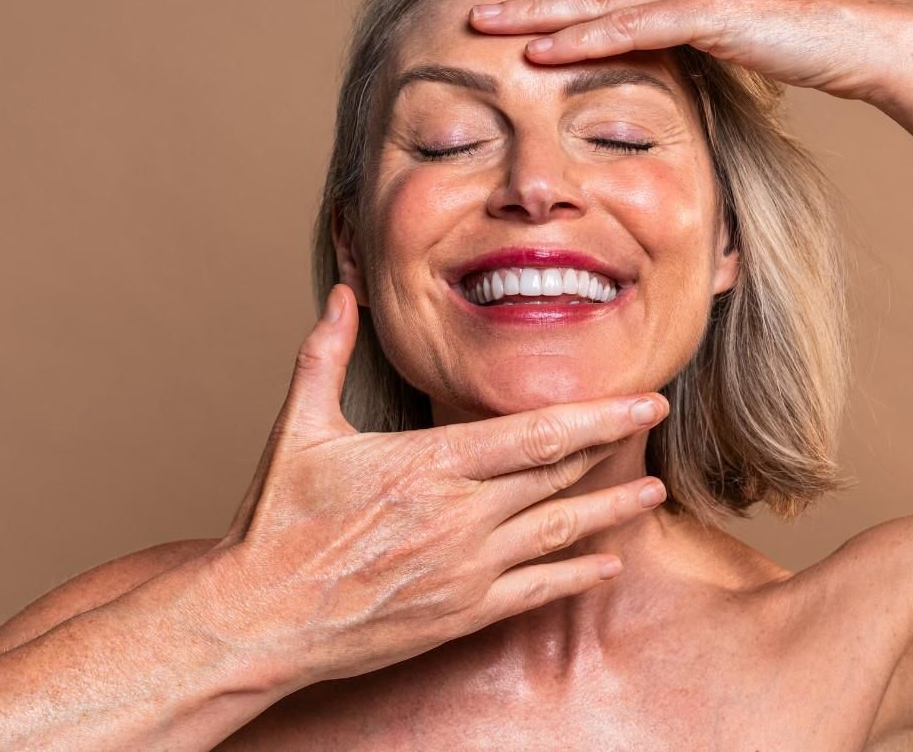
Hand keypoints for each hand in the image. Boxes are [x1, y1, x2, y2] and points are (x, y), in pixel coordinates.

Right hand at [209, 284, 669, 687]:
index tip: (641, 398)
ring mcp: (465, 569)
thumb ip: (325, 354)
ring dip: (611, 510)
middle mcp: (459, 516)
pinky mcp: (460, 614)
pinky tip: (607, 562)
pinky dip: (576, 574)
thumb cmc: (275, 523)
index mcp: (429, 464)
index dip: (599, 416)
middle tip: (654, 421)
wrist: (257, 618)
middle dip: (614, 445)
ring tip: (654, 492)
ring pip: (559, 532)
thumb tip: (341, 293)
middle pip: (558, 474)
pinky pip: (536, 591)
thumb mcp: (298, 428)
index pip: (536, 434)